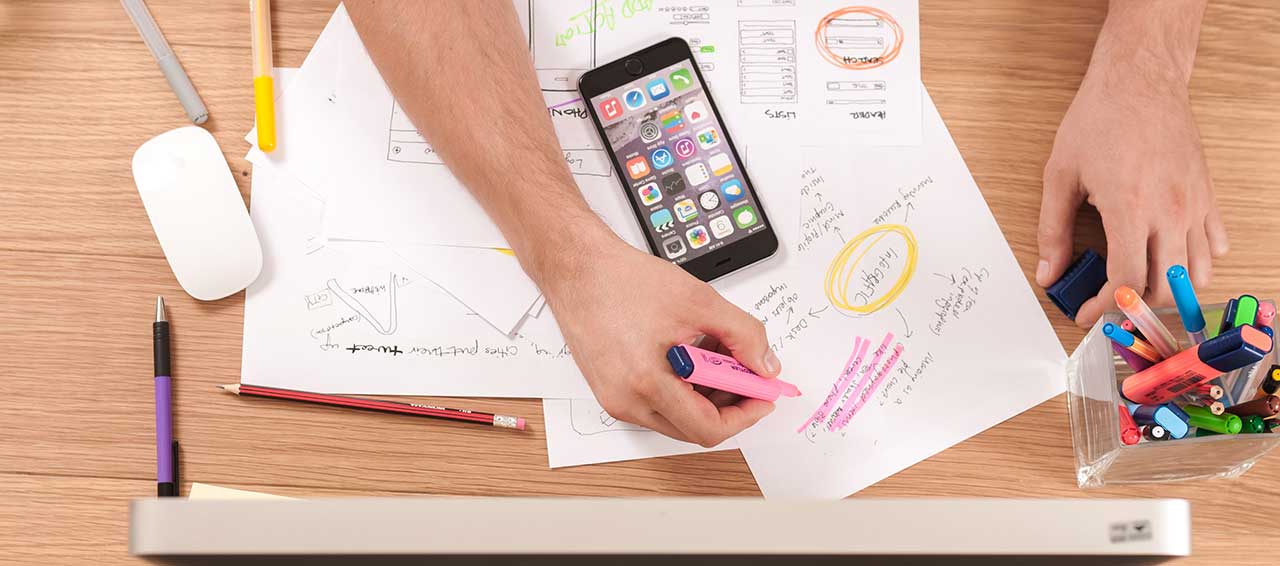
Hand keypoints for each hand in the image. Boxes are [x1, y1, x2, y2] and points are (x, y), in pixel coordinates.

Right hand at [534, 225, 780, 446]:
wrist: (577, 268)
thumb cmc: (623, 280)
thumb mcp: (699, 301)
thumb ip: (743, 335)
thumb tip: (766, 366)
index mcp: (647, 383)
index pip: (708, 429)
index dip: (745, 416)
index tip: (762, 396)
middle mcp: (626, 401)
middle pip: (693, 428)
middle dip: (728, 403)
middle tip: (746, 372)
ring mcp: (615, 399)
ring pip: (676, 417)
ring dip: (706, 394)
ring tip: (715, 352)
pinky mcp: (609, 391)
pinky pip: (656, 404)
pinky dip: (682, 387)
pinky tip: (691, 353)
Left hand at [1036, 40, 1227, 327]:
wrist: (1140, 80)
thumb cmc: (1099, 119)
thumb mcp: (1060, 175)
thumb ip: (1053, 231)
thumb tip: (1048, 273)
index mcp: (1130, 209)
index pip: (1126, 282)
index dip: (1104, 308)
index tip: (1086, 313)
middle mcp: (1169, 212)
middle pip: (1164, 288)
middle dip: (1134, 307)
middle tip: (1108, 304)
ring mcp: (1194, 204)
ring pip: (1196, 273)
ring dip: (1169, 290)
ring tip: (1139, 286)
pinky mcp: (1207, 194)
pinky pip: (1215, 244)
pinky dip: (1197, 262)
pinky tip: (1171, 258)